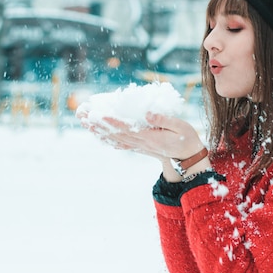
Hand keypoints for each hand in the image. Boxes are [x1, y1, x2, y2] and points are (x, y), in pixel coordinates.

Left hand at [78, 110, 203, 162]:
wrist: (189, 158)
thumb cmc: (187, 139)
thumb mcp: (180, 126)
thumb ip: (164, 120)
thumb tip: (148, 113)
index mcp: (150, 137)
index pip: (127, 128)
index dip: (112, 122)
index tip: (99, 114)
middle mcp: (142, 143)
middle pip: (116, 134)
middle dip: (99, 124)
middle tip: (84, 115)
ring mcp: (140, 146)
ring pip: (116, 139)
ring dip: (100, 131)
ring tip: (86, 123)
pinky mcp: (140, 147)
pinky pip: (121, 144)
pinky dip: (109, 140)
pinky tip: (100, 136)